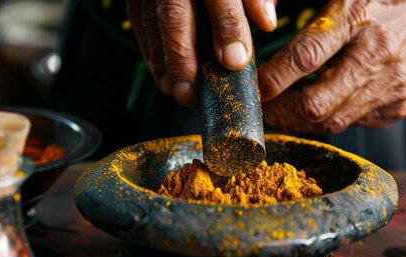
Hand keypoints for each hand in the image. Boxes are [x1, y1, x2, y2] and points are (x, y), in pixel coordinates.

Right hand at [127, 0, 277, 105]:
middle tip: (190, 93)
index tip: (235, 62)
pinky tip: (162, 74)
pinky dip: (150, 50)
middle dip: (182, 57)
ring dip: (162, 61)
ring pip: (150, 21)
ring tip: (175, 91)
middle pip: (174, 14)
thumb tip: (267, 23)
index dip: (228, 29)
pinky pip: (138, 20)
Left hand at [259, 0, 405, 133]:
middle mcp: (378, 57)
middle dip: (280, 112)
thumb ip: (294, 9)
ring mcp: (391, 88)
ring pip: (331, 123)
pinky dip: (325, 120)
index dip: (274, 79)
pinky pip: (349, 124)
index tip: (252, 87)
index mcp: (358, 18)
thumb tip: (257, 25)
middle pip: (317, 105)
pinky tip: (313, 107)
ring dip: (298, 121)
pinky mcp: (396, 108)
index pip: (307, 57)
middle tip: (260, 109)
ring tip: (279, 111)